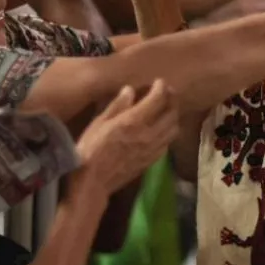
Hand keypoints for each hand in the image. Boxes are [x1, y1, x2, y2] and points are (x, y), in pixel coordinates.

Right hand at [76, 80, 180, 197]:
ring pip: (174, 129)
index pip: (157, 99)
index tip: (159, 82)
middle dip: (172, 99)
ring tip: (167, 110)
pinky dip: (168, 132)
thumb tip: (130, 90)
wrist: (93, 182)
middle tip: (167, 93)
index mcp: (134, 121)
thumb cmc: (91, 149)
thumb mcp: (99, 122)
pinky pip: (167, 143)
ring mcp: (152, 149)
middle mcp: (148, 134)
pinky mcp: (152, 161)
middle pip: (171, 113)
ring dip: (173, 116)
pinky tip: (161, 130)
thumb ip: (117, 105)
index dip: (161, 87)